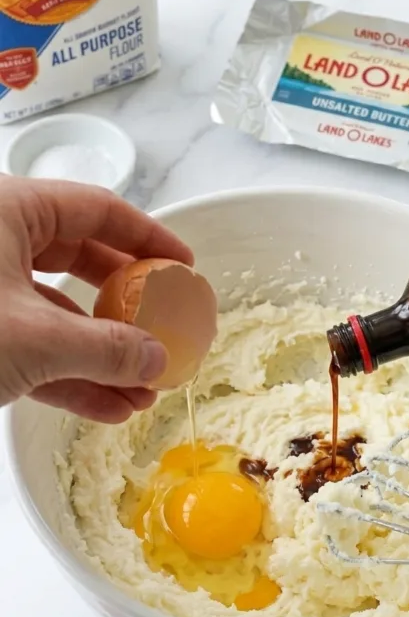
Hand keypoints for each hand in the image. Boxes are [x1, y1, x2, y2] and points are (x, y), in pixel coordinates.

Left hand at [0, 176, 193, 421]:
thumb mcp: (35, 338)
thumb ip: (104, 348)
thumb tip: (157, 359)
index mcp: (8, 210)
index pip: (96, 210)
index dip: (148, 238)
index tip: (183, 266)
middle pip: (79, 261)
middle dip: (126, 308)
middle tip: (165, 326)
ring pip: (56, 314)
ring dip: (102, 356)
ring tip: (144, 389)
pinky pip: (31, 348)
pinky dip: (69, 376)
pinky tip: (109, 406)